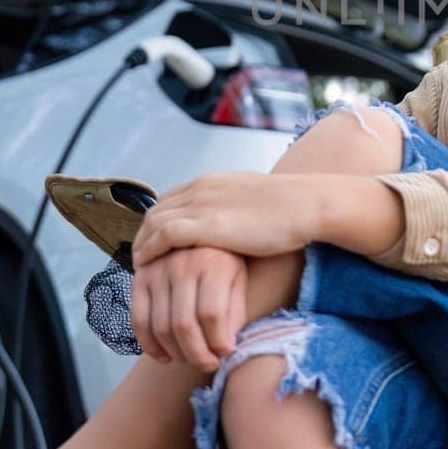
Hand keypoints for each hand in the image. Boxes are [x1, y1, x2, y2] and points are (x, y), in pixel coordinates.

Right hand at [131, 246, 247, 372]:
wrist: (199, 231)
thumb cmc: (226, 261)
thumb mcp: (238, 279)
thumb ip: (234, 312)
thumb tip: (224, 349)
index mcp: (213, 263)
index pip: (211, 315)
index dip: (218, 342)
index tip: (226, 355)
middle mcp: (182, 264)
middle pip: (184, 325)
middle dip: (197, 355)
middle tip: (208, 365)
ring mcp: (157, 270)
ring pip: (160, 326)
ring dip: (176, 353)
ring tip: (192, 360)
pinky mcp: (139, 277)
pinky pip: (139, 319)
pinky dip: (149, 345)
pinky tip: (165, 356)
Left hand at [133, 171, 319, 267]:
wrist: (307, 205)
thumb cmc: (291, 208)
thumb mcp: (253, 200)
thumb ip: (233, 208)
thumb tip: (233, 223)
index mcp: (211, 181)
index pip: (169, 200)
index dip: (156, 222)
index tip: (153, 242)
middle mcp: (200, 188)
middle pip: (156, 210)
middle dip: (143, 234)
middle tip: (140, 258)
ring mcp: (201, 205)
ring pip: (153, 222)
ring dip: (142, 244)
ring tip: (139, 267)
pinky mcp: (206, 225)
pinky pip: (163, 236)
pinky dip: (150, 250)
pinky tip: (147, 266)